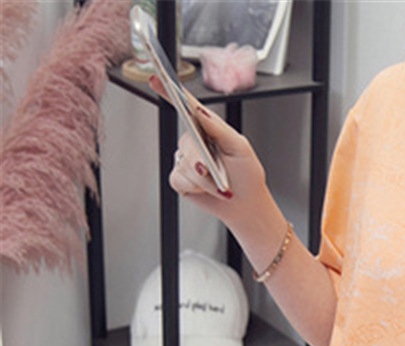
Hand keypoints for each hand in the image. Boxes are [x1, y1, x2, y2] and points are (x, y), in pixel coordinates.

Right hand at [148, 74, 282, 240]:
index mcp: (210, 130)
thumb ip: (220, 129)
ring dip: (205, 180)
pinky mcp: (181, 179)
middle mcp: (196, 143)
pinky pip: (179, 178)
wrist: (245, 205)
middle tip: (215, 172)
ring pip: (185, 164)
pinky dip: (196, 187)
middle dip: (201, 160)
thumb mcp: (240, 148)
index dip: (170, 92)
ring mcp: (187, 160)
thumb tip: (201, 111)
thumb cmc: (247, 176)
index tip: (157, 80)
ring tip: (220, 185)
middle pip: (186, 142)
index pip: (188, 108)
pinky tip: (207, 190)